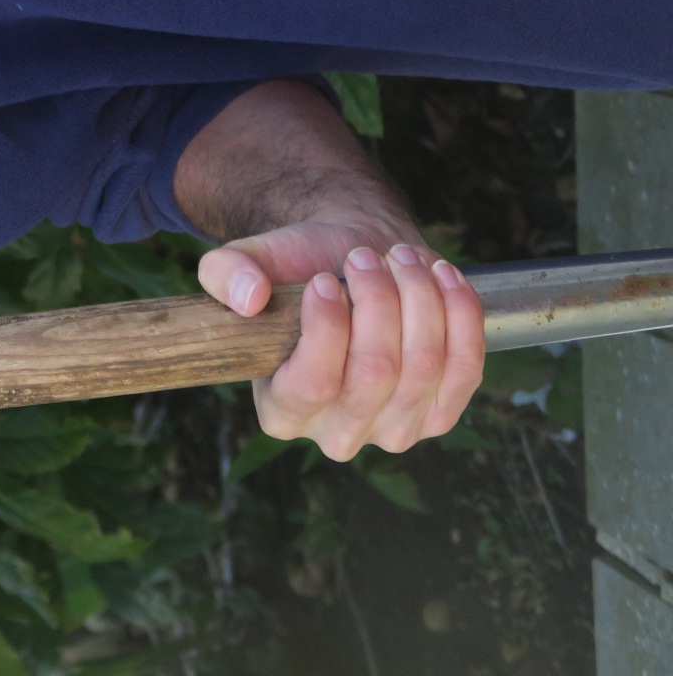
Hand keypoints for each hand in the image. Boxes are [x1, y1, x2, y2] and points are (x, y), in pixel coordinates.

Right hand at [199, 220, 484, 459]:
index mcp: (281, 412)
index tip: (325, 280)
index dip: (326, 327)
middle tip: (364, 256)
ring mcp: (395, 431)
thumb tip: (248, 299)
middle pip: (375, 373)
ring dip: (418, 299)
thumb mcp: (246, 261)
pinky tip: (440, 275)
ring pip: (423, 366)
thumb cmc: (296, 271)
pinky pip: (465, 369)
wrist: (349, 268)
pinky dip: (460, 315)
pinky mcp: (441, 414)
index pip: (312, 383)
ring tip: (399, 257)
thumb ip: (226, 272)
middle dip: (378, 301)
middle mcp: (338, 434)